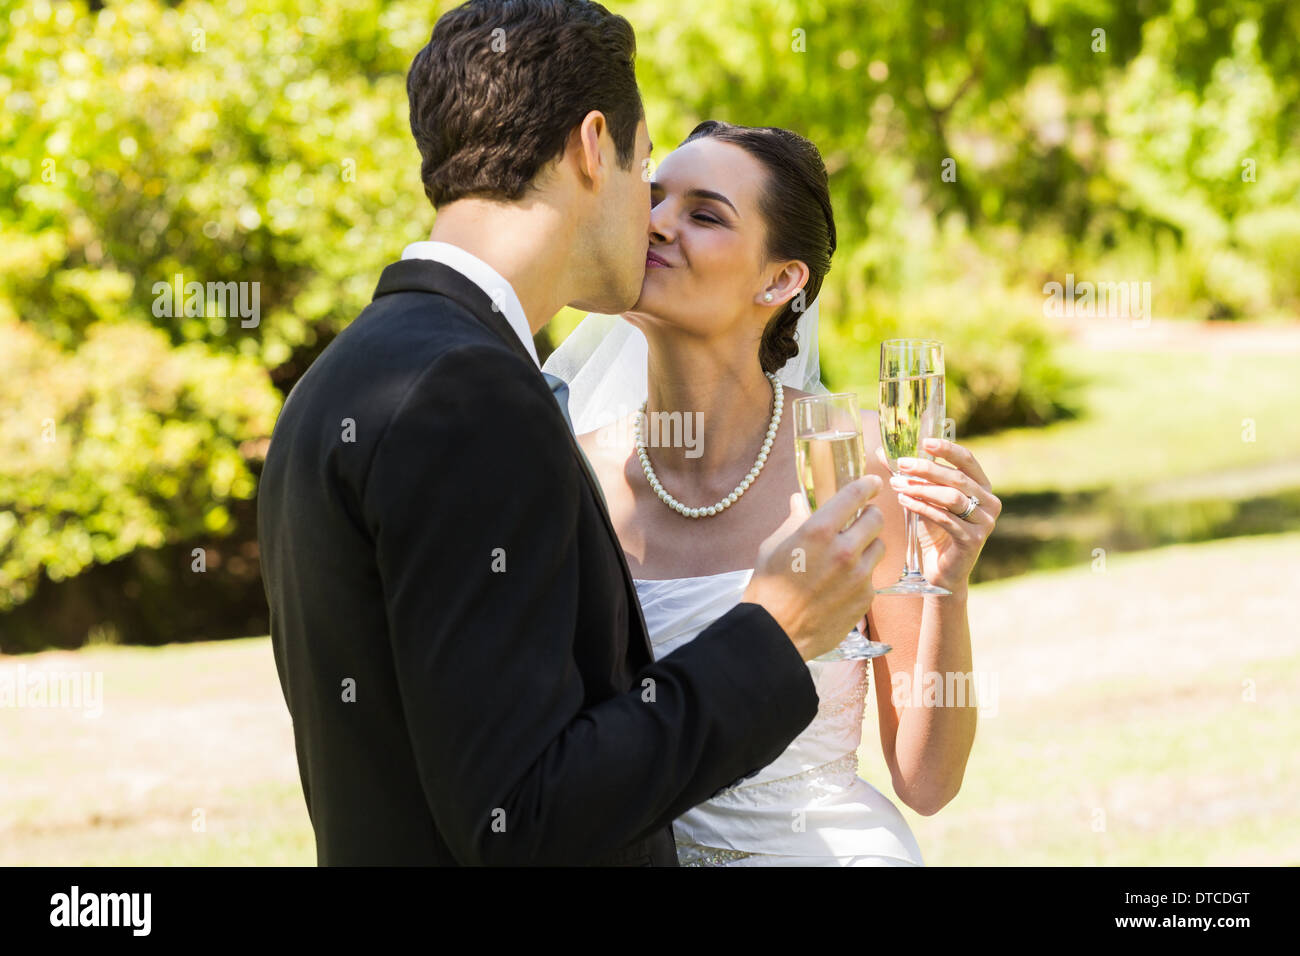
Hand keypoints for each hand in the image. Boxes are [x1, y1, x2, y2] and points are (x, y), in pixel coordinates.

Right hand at [742, 475, 887, 661]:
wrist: (775, 635)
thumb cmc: (768, 589)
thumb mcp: (772, 547)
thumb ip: (793, 521)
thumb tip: (799, 502)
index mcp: (818, 531)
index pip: (854, 496)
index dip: (867, 485)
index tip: (873, 483)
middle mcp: (844, 550)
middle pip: (876, 519)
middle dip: (869, 516)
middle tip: (861, 520)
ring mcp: (859, 576)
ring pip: (880, 547)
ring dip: (868, 546)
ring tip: (851, 555)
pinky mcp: (865, 598)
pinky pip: (872, 577)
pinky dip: (861, 575)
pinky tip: (842, 584)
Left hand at [875, 437, 1000, 593]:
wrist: (941, 572)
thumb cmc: (934, 532)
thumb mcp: (924, 499)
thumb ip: (911, 477)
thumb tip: (883, 452)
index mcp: (982, 487)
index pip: (968, 461)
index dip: (947, 449)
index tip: (925, 441)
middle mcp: (990, 503)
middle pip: (957, 478)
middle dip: (927, 469)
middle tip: (901, 464)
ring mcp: (984, 522)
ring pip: (951, 497)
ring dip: (922, 488)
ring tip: (897, 484)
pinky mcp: (973, 540)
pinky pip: (945, 518)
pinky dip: (922, 507)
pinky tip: (904, 500)